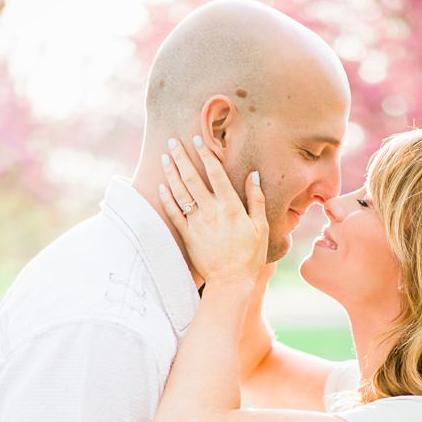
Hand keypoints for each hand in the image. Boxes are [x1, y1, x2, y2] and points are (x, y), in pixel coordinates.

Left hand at [158, 134, 266, 290]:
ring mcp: (196, 222)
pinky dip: (166, 197)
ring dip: (171, 172)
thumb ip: (256, 200)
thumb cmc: (250, 256)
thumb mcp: (260, 227)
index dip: (205, 155)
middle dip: (181, 157)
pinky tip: (161, 186)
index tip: (197, 141)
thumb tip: (253, 176)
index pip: (216, 174)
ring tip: (165, 157)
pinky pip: (173, 212)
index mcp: (231, 207)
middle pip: (192, 178)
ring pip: (180, 191)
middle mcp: (211, 211)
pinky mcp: (187, 235)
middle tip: (173, 141)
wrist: (231, 281)